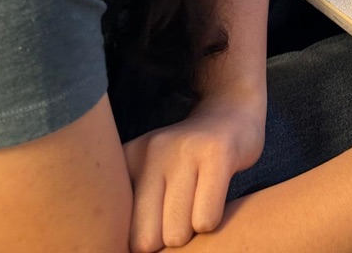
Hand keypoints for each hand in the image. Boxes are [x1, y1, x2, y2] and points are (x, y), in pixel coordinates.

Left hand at [124, 98, 265, 251]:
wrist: (232, 112)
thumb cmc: (189, 159)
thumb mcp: (152, 173)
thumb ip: (134, 208)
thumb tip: (135, 251)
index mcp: (130, 158)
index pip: (119, 228)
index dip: (141, 239)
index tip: (156, 223)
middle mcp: (153, 150)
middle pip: (146, 239)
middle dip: (166, 241)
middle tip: (181, 216)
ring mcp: (185, 149)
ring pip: (177, 233)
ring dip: (192, 232)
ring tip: (199, 202)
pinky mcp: (217, 153)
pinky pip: (206, 220)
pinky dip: (212, 222)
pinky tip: (216, 197)